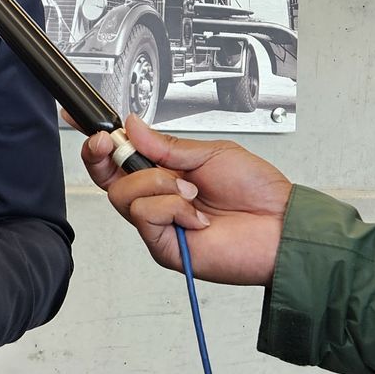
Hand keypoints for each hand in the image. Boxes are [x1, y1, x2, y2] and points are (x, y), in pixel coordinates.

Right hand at [81, 115, 290, 285]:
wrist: (280, 227)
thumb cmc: (258, 193)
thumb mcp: (212, 153)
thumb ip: (167, 144)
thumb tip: (132, 127)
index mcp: (167, 173)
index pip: (120, 159)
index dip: (101, 144)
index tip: (94, 128)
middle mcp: (158, 199)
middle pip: (106, 178)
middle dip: (107, 155)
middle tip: (116, 143)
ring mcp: (159, 224)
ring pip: (122, 194)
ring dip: (158, 183)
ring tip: (191, 191)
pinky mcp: (163, 246)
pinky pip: (144, 215)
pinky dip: (171, 207)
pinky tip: (196, 216)